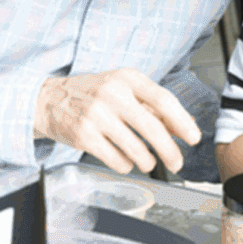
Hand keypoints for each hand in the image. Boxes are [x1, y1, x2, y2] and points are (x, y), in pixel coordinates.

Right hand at [34, 69, 199, 174]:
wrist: (48, 99)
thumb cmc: (91, 93)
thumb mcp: (122, 88)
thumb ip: (151, 105)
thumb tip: (182, 126)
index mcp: (126, 78)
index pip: (163, 100)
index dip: (183, 121)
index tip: (194, 137)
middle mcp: (112, 94)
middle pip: (153, 128)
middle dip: (170, 151)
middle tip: (177, 162)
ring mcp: (97, 116)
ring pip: (137, 150)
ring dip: (147, 161)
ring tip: (146, 161)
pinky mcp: (85, 136)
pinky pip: (117, 161)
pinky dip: (125, 165)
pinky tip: (122, 158)